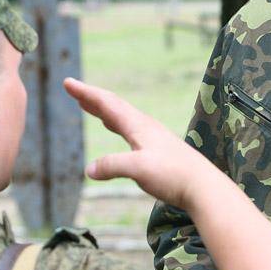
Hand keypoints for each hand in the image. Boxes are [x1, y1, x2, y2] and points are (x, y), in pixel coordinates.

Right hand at [63, 78, 213, 208]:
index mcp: (138, 126)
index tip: (67, 82)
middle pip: (113, 106)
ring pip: (121, 117)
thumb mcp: (139, 169)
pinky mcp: (156, 150)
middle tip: (73, 88)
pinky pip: (128, 130)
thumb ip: (113, 166)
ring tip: (88, 104)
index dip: (86, 93)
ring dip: (102, 109)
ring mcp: (151, 138)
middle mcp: (144, 127)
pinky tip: (117, 129)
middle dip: (91, 97)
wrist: (203, 187)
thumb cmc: (174, 175)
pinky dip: (115, 124)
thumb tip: (89, 169)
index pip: (107, 104)